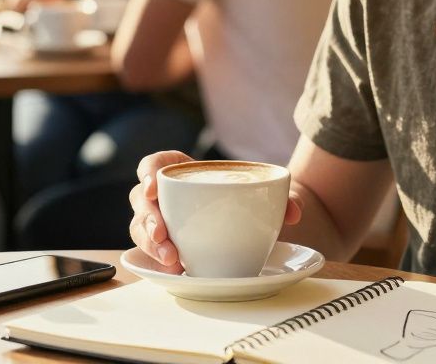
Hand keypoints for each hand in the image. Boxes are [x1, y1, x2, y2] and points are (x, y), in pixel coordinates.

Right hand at [128, 151, 302, 273]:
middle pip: (141, 199)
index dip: (148, 173)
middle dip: (148, 218)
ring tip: (172, 260)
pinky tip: (175, 271)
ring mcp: (160, 220)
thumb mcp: (264, 194)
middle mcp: (164, 195)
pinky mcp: (164, 245)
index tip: (155, 188)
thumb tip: (295, 212)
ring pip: (140, 228)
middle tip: (163, 235)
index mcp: (182, 171)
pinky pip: (150, 251)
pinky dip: (158, 261)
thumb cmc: (246, 198)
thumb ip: (281, 198)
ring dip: (151, 245)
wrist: (250, 221)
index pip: (155, 163)